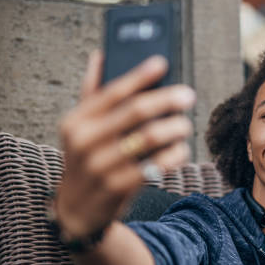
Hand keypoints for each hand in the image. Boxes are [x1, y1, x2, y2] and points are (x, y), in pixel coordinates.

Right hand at [55, 51, 194, 238]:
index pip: (112, 91)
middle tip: (188, 96)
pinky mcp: (116, 187)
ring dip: (175, 128)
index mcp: (76, 121)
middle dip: (166, 100)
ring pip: (149, 138)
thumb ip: (91, 92)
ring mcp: (100, 166)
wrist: (76, 210)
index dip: (139, 75)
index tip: (162, 62)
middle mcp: (84, 141)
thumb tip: (100, 54)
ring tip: (186, 125)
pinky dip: (174, 155)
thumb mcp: (80, 128)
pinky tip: (181, 150)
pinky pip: (155, 165)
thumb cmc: (86, 159)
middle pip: (135, 111)